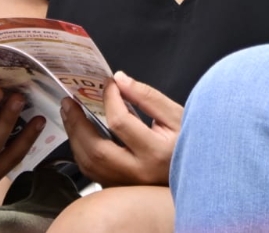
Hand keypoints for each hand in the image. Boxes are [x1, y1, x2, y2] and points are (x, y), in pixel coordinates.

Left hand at [63, 71, 181, 186]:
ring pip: (89, 164)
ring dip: (75, 138)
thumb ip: (147, 96)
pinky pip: (93, 172)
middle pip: (96, 149)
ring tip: (70, 115)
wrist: (200, 175)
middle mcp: (138, 173)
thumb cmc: (190, 142)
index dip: (109, 98)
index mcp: (156, 153)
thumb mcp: (176, 114)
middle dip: (77, 123)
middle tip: (68, 102)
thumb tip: (119, 80)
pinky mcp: (120, 189)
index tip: (108, 83)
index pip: (120, 122)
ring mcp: (127, 185)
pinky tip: (80, 135)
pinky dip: (82, 152)